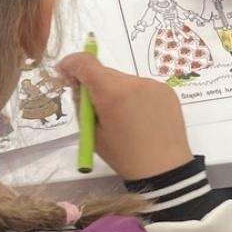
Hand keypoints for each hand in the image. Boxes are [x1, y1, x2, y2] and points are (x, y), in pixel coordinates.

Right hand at [55, 53, 190, 179]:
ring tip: (123, 118)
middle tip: (94, 107)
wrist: (164, 169)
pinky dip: (134, 97)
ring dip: (116, 92)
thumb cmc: (124, 156)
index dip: (71, 63)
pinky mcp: (167, 90)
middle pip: (105, 73)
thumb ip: (82, 105)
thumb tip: (78, 85)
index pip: (85, 63)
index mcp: (112, 93)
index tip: (65, 73)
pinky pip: (141, 87)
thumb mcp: (92, 134)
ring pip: (124, 81)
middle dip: (94, 85)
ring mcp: (153, 84)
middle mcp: (134, 82)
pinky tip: (140, 118)